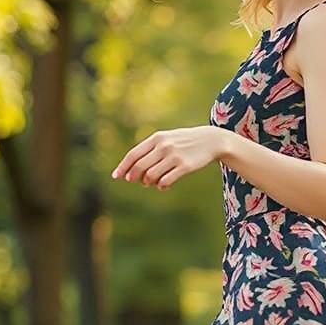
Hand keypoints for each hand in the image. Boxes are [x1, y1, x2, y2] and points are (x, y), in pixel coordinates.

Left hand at [110, 126, 225, 189]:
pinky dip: (161, 185)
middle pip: (140, 167)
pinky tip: (162, 185)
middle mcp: (164, 146)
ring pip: (151, 176)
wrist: (210, 140)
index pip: (133, 155)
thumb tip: (132, 170)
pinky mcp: (185, 166)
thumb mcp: (166, 140)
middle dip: (134, 176)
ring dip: (148, 182)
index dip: (123, 167)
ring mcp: (174, 156)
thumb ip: (150, 151)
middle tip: (134, 181)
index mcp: (157, 138)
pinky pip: (166, 181)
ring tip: (151, 182)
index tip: (116, 176)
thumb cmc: (183, 142)